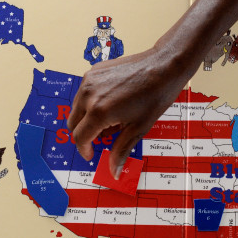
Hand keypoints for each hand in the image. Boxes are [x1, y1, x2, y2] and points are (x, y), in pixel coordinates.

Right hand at [67, 46, 191, 178]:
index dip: (84, 150)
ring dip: (87, 118)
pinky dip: (91, 102)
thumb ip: (121, 150)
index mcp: (99, 112)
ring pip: (76, 107)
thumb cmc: (155, 96)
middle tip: (104, 138)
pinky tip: (112, 103)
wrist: (164, 66)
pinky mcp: (94, 71)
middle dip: (84, 135)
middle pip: (73, 123)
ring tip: (112, 119)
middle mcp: (89, 94)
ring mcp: (89, 80)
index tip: (91, 154)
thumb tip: (114, 171)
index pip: (80, 137)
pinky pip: (84, 92)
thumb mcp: (138, 128)